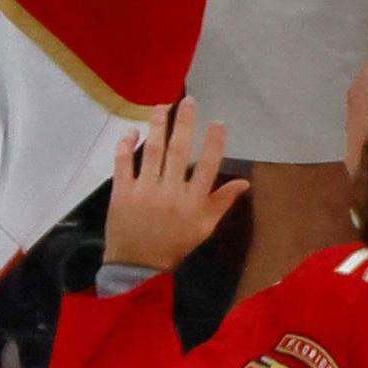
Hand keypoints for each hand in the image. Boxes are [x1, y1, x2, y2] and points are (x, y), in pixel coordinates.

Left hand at [102, 98, 244, 273]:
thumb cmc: (174, 246)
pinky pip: (123, 163)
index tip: (217, 122)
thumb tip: (245, 181)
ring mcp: (144, 191)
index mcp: (193, 202)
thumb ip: (221, 202)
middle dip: (184, 123)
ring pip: (152, 151)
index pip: (208, 166)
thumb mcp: (203, 228)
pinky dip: (126, 146)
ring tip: (161, 106)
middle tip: (187, 100)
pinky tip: (132, 132)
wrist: (137, 267)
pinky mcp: (122, 193)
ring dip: (156, 125)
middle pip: (179, 151)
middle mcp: (170, 193)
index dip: (214, 143)